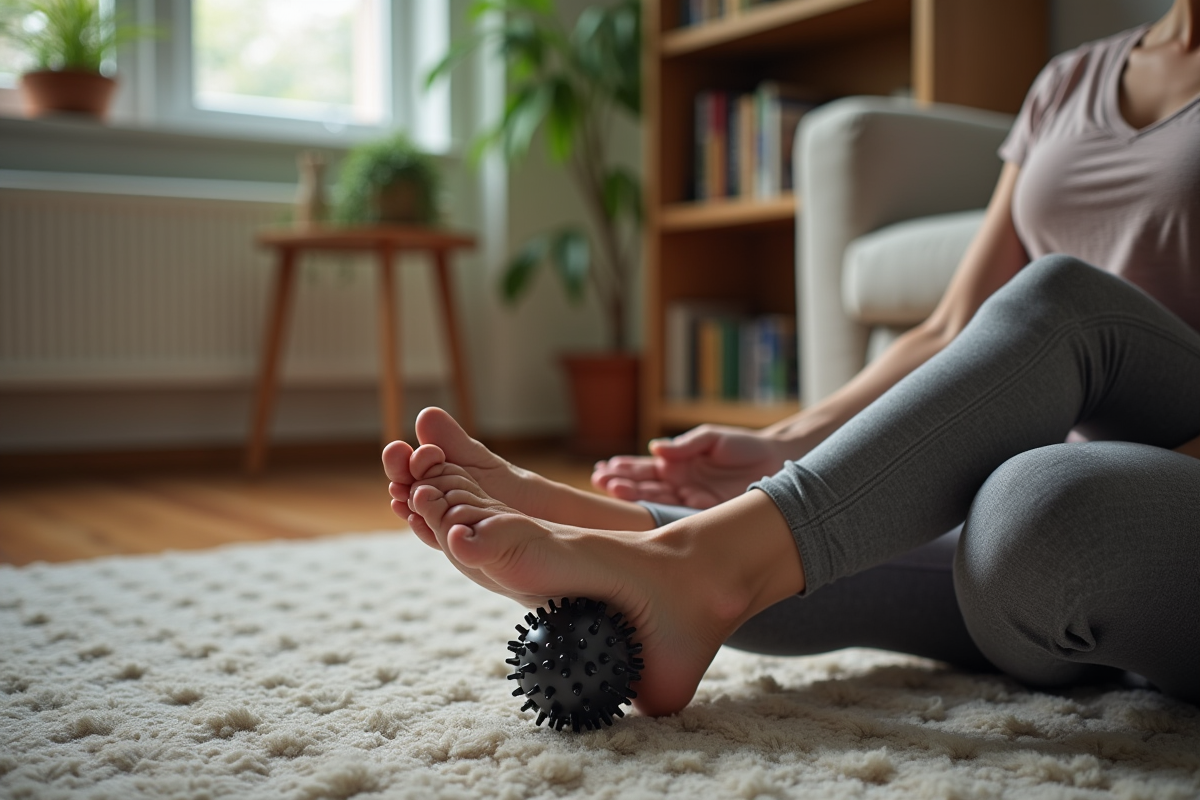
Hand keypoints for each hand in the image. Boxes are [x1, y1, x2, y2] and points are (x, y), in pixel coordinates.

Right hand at [591, 424, 790, 508]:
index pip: (645, 469)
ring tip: (611, 491)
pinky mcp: (705, 517)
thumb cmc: (744, 446)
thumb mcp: (713, 439)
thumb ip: (686, 445)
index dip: (624, 469)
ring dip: (633, 498)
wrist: (777, 463)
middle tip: (600, 482)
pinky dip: (658, 518)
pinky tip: (639, 517)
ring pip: (655, 503)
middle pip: (644, 487)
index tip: (603, 469)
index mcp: (678, 466)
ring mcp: (689, 503)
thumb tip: (655, 449)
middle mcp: (679, 486)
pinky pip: (678, 519)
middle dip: (621, 483)